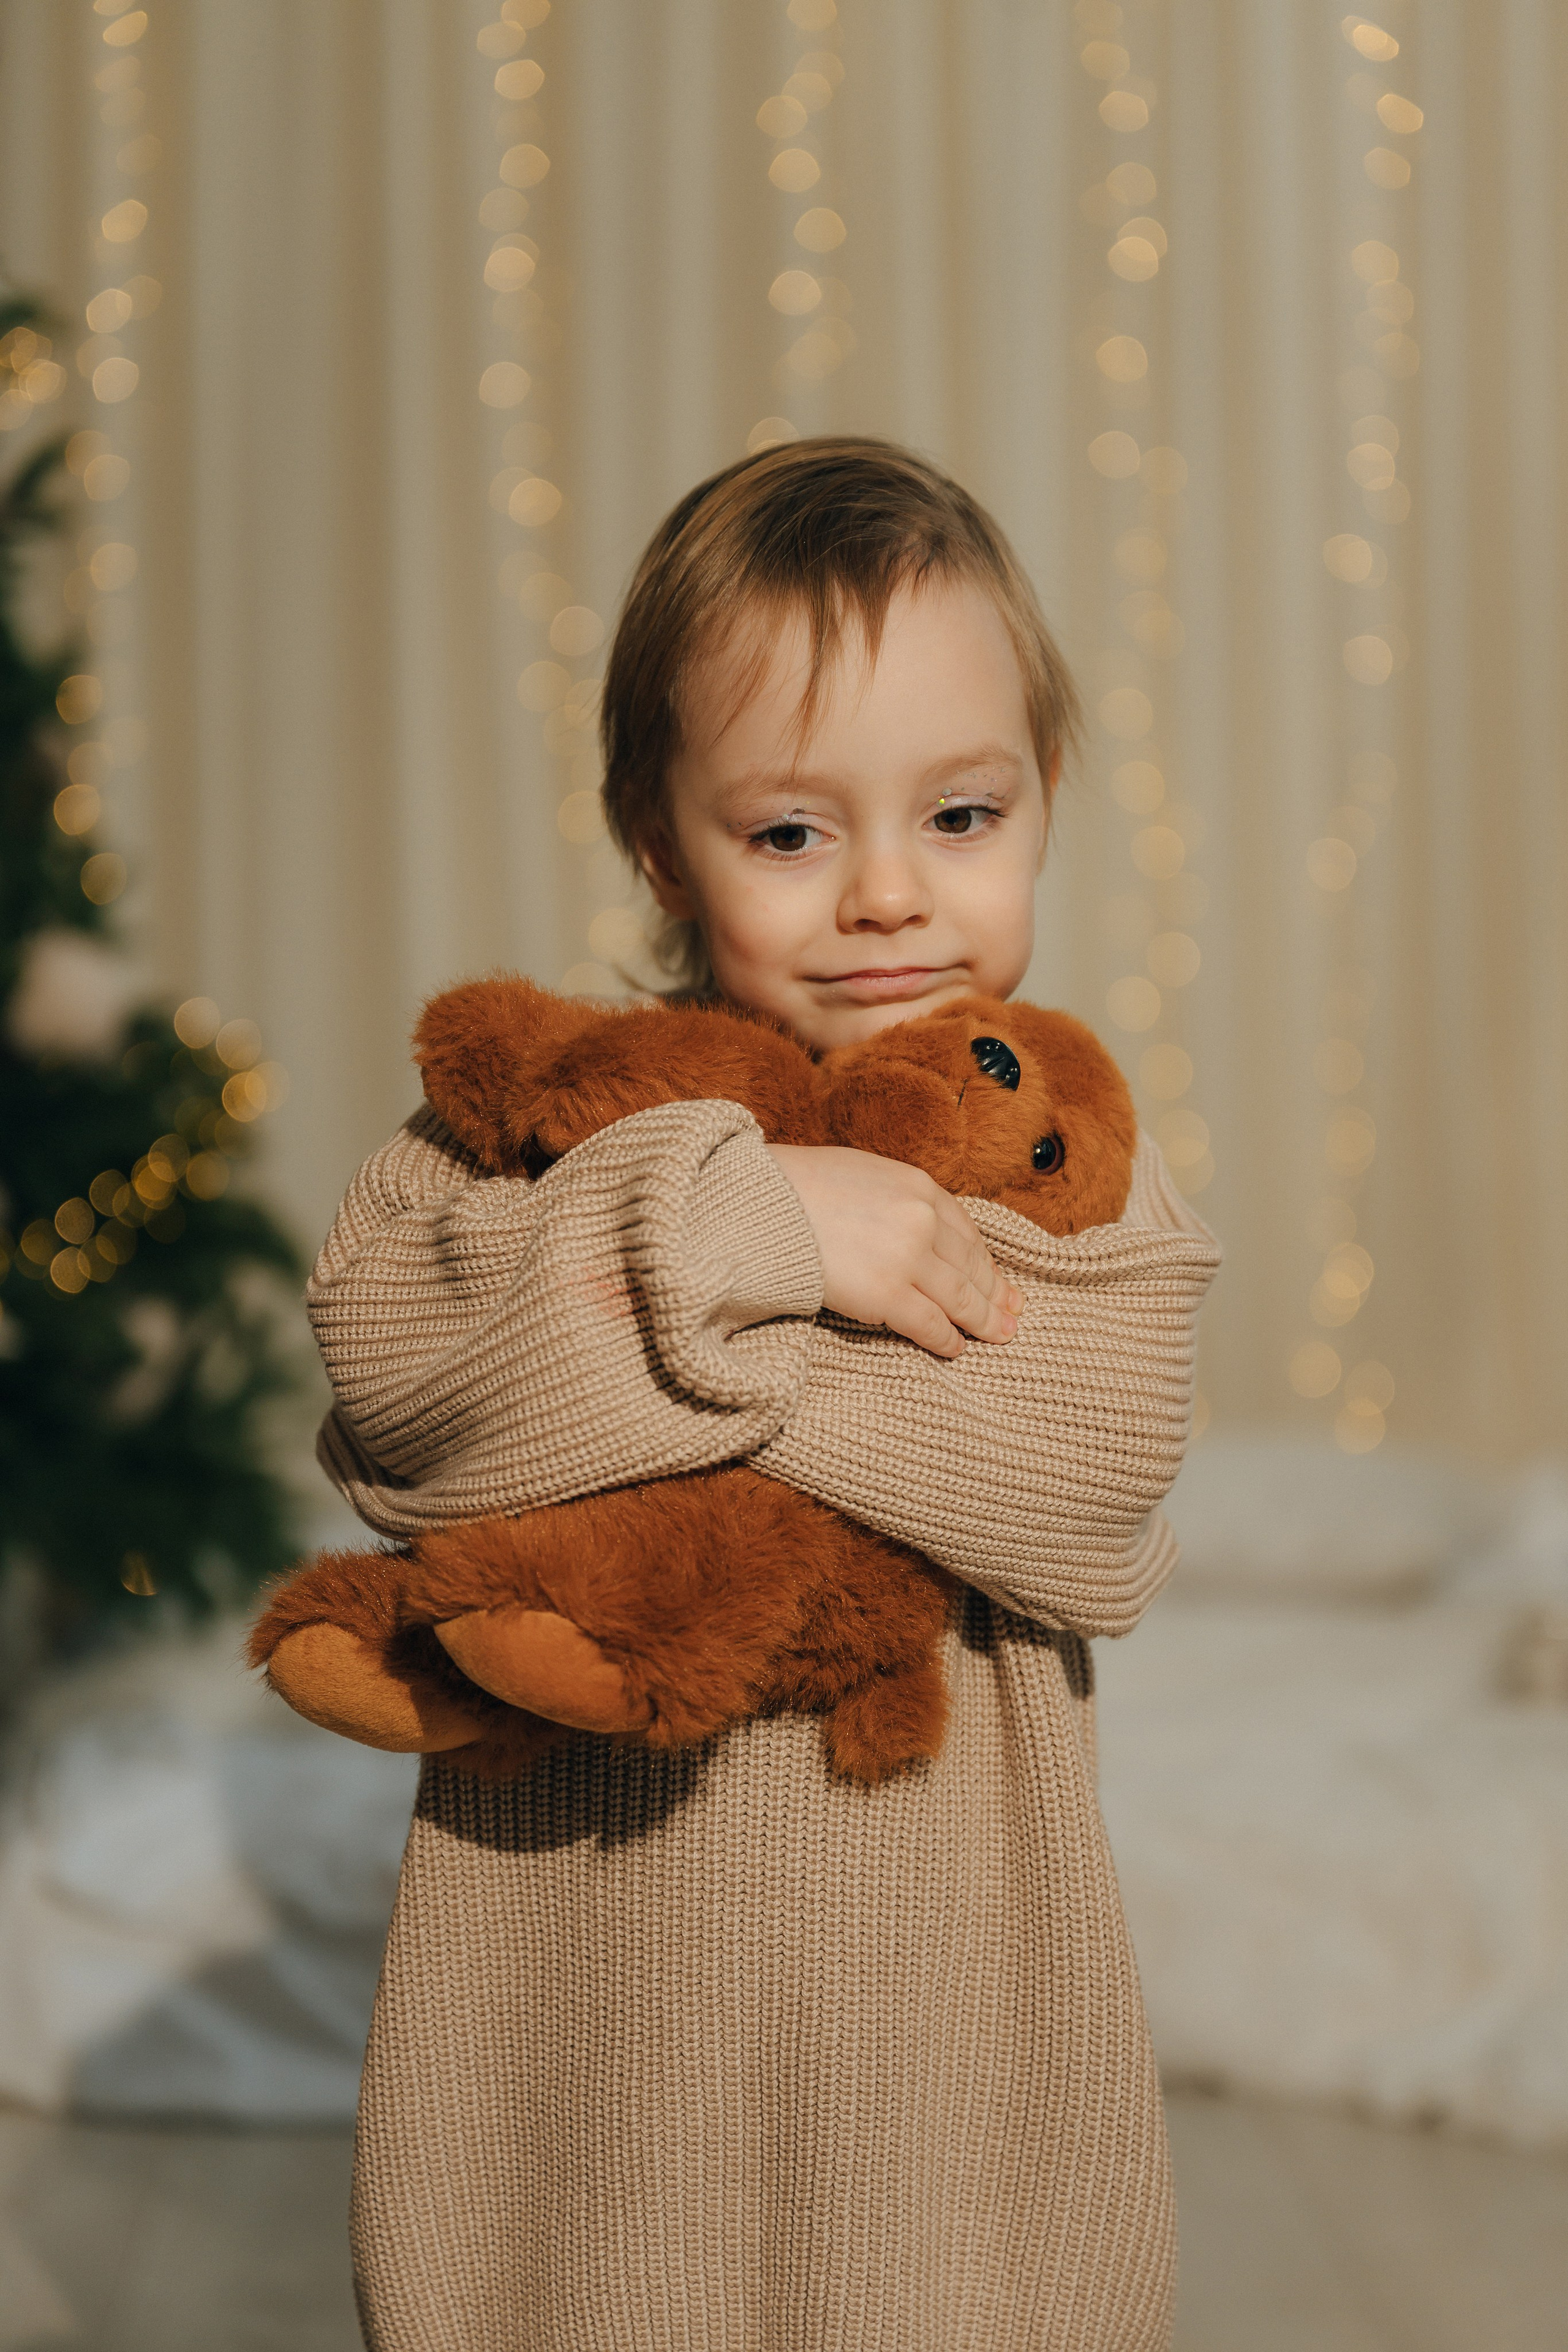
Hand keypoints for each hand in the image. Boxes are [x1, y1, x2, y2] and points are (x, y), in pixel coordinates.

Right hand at [765, 1144, 1021, 1358]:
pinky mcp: (887, 1296)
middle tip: (1014, 1315)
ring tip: (999, 1337)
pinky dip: (948, 1340)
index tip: (1001, 1281)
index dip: (987, 1263)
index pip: (966, 1233)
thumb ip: (898, 1199)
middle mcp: (922, 1221)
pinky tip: (956, 1349)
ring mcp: (907, 1259)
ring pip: (960, 1299)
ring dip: (983, 1322)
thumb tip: (919, 1228)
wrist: (761, 1205)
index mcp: (919, 1186)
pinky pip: (931, 1325)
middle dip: (996, 1295)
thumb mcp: (864, 1173)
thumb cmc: (800, 1187)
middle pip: (971, 1267)